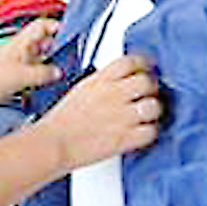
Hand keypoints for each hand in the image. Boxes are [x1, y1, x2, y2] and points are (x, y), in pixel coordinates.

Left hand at [0, 19, 62, 100]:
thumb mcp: (24, 75)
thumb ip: (44, 73)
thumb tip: (58, 71)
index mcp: (22, 41)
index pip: (43, 25)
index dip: (57, 26)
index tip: (70, 34)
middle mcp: (21, 48)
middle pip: (43, 41)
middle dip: (57, 48)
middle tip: (70, 56)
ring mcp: (17, 60)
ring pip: (39, 57)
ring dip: (49, 63)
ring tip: (60, 72)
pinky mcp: (14, 73)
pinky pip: (33, 71)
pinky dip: (40, 75)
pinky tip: (45, 84)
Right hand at [36, 55, 158, 169]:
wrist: (53, 144)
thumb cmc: (62, 120)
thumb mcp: (82, 88)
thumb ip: (104, 81)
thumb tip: (123, 79)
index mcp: (100, 80)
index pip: (131, 61)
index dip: (143, 64)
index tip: (146, 69)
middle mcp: (113, 95)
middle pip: (147, 81)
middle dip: (151, 88)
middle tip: (147, 94)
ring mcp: (120, 117)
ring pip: (153, 106)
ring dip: (153, 110)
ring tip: (145, 115)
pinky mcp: (124, 139)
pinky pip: (151, 131)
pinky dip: (150, 132)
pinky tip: (142, 132)